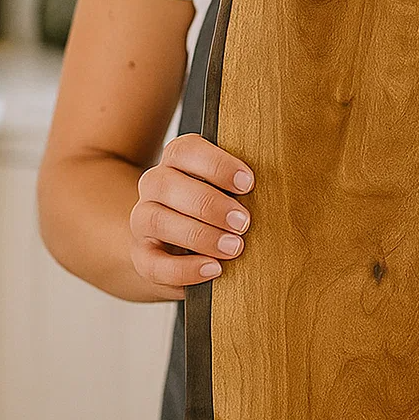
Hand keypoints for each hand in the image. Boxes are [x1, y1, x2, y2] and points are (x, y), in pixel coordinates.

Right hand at [130, 134, 252, 298]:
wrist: (177, 250)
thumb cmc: (216, 213)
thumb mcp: (228, 192)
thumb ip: (241, 187)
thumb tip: (276, 191)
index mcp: (176, 161)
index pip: (185, 150)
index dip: (216, 165)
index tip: (248, 183)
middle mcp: (154, 185)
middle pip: (168, 184)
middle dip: (210, 204)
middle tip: (243, 221)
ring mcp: (142, 220)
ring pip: (157, 220)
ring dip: (200, 235)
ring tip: (234, 247)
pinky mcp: (141, 256)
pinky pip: (154, 263)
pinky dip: (185, 269)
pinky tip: (213, 269)